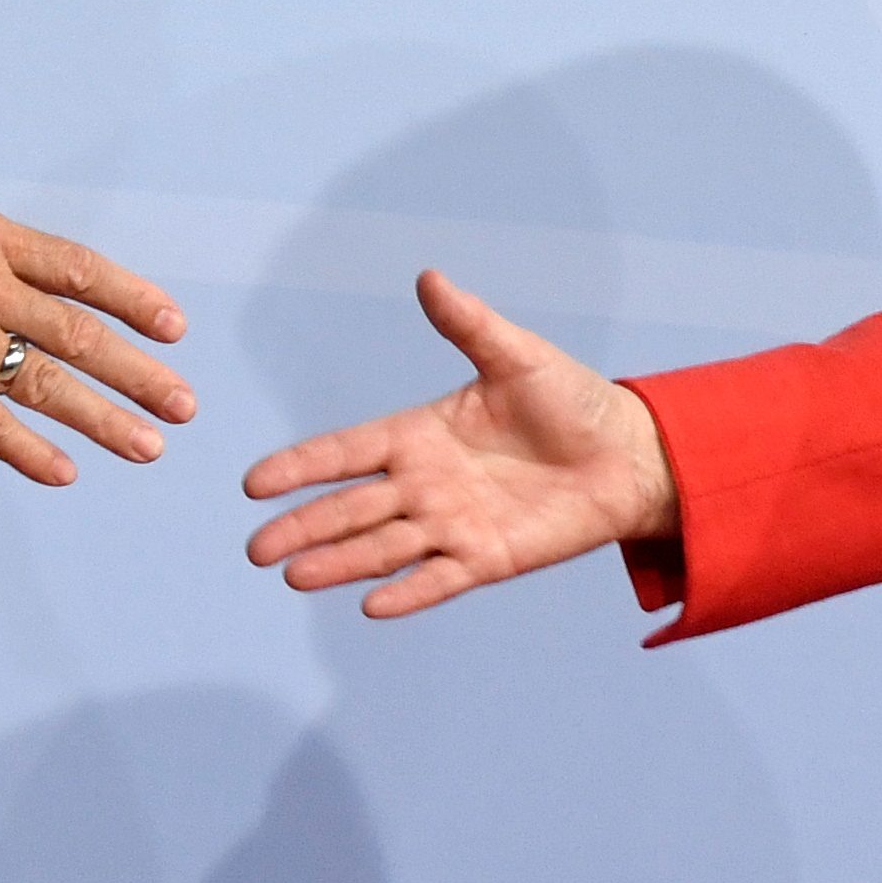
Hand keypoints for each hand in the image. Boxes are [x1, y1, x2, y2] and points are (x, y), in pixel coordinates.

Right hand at [0, 116, 192, 484]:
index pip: (75, 269)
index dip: (129, 297)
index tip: (172, 325)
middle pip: (77, 334)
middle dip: (136, 372)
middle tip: (183, 404)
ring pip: (44, 384)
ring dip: (103, 417)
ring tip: (150, 446)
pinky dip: (26, 451)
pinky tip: (64, 473)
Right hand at [239, 270, 677, 617]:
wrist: (627, 454)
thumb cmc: (571, 400)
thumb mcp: (516, 357)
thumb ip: (469, 324)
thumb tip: (429, 277)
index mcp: (420, 433)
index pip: (346, 452)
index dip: (301, 466)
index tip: (254, 483)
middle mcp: (425, 484)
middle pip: (350, 508)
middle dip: (303, 526)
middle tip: (255, 549)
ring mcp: (453, 524)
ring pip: (383, 547)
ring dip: (339, 563)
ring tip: (294, 577)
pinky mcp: (487, 558)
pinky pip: (439, 578)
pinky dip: (408, 593)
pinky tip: (372, 605)